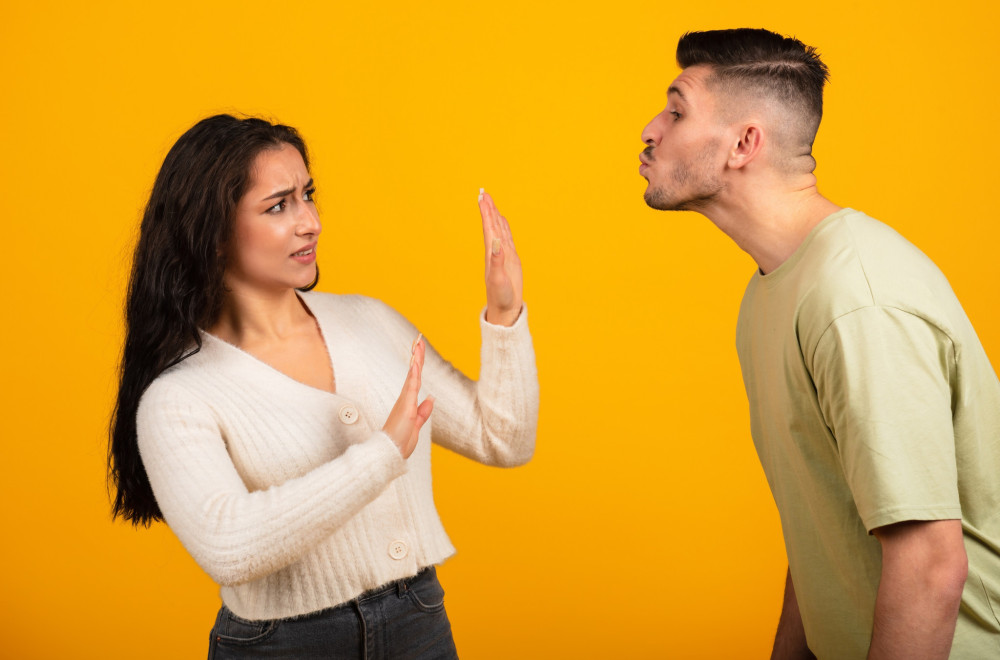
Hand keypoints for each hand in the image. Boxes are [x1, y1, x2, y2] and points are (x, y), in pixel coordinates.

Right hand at [382, 338, 434, 457]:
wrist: (390, 453)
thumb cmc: (399, 441)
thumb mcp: (416, 424)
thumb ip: (423, 411)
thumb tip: (431, 399)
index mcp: (408, 401)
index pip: (415, 378)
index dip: (418, 364)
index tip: (419, 349)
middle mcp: (405, 398)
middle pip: (413, 372)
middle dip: (416, 355)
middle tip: (418, 339)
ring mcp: (405, 401)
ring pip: (412, 375)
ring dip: (416, 359)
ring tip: (418, 343)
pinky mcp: (405, 406)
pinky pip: (411, 386)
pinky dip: (413, 374)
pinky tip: (415, 363)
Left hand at [479, 190, 523, 325]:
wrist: (505, 307)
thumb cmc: (500, 295)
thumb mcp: (498, 278)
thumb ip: (497, 260)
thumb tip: (496, 241)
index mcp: (491, 253)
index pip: (488, 228)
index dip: (486, 212)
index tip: (483, 197)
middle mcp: (495, 251)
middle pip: (492, 225)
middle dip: (488, 209)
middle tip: (484, 192)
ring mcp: (503, 254)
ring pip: (499, 229)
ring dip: (495, 215)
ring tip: (491, 202)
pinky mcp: (511, 258)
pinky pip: (507, 238)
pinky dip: (504, 227)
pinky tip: (502, 221)